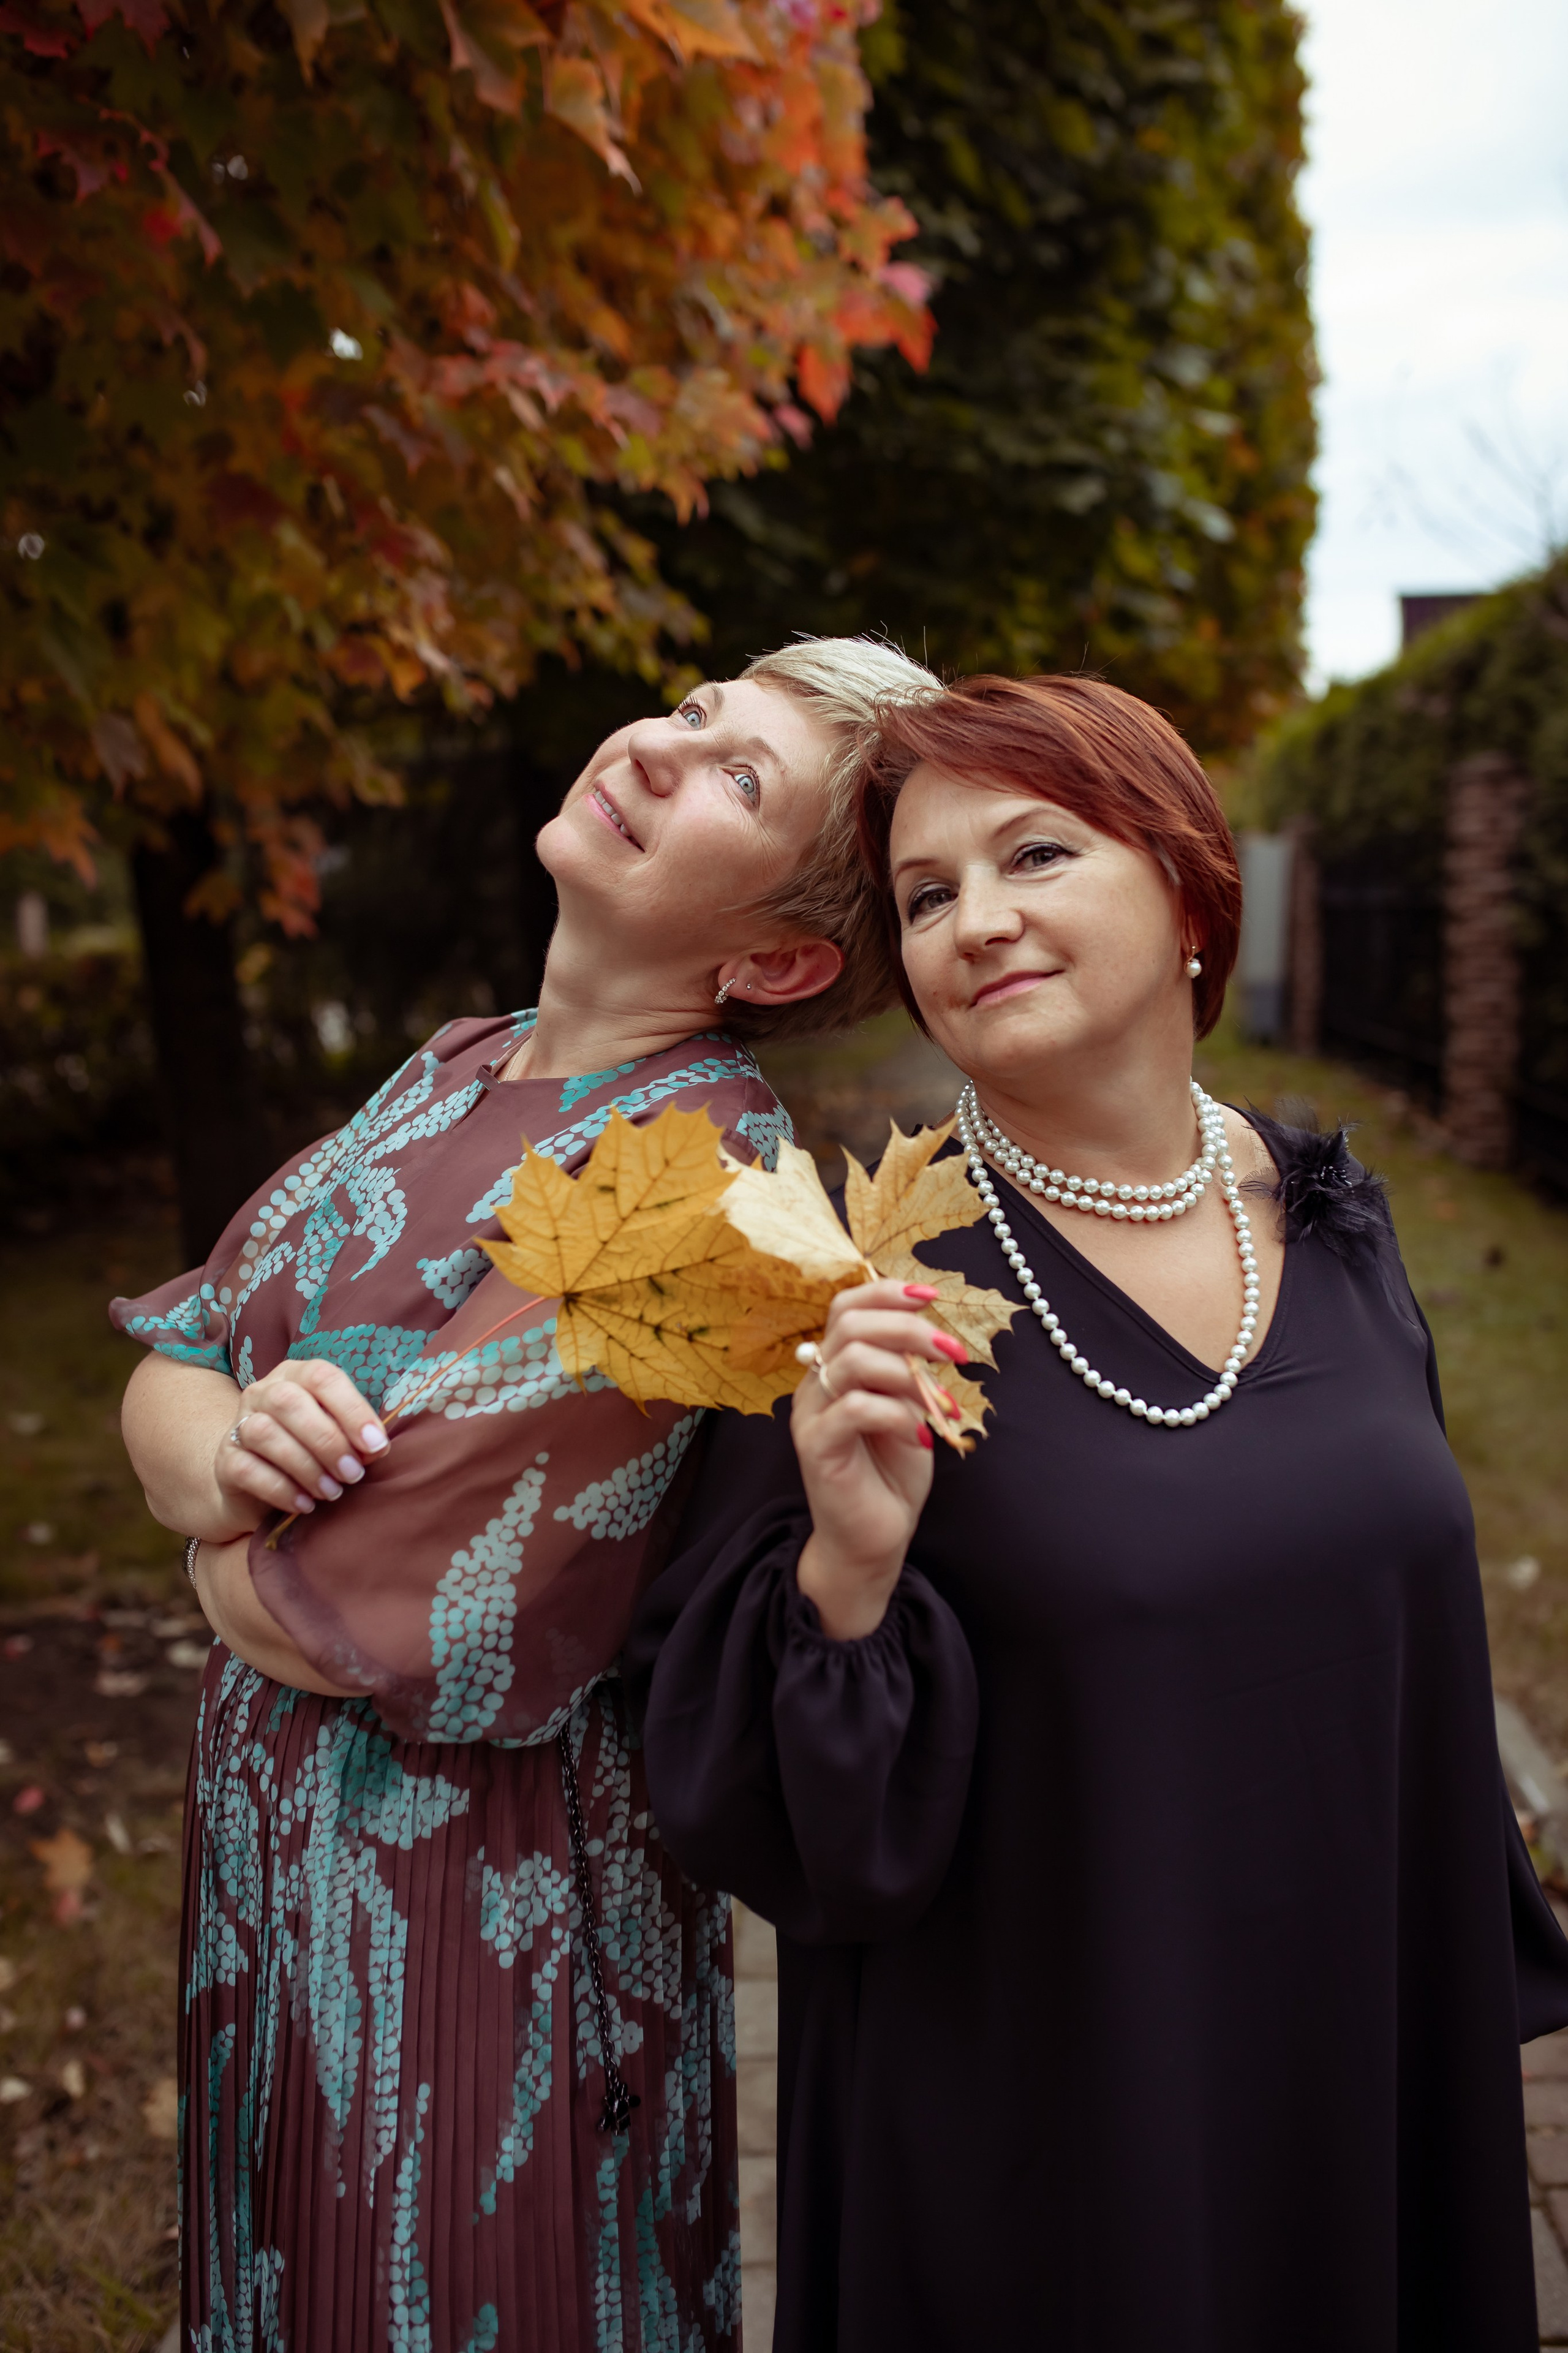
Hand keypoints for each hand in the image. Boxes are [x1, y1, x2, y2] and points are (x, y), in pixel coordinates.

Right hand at [214, 1360, 387, 1530]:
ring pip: (265, 1433)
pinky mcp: (225, 1460)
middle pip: (290, 1402)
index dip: (352, 1409)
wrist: (256, 1486)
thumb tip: (376, 1448)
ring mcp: (239, 1424)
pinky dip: (280, 1489)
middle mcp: (263, 1392)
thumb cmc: (309, 1452)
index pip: (322, 1378)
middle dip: (328, 1441)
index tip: (376, 1444)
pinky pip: (248, 1469)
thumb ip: (356, 1437)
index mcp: (296, 1376)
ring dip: (306, 1466)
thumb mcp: (336, 1439)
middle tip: (353, 1473)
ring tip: (331, 1492)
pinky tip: (304, 1504)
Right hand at [791, 1278, 966, 1640]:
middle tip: (953, 1352)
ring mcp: (811, 1415)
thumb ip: (909, 1371)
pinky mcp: (816, 1448)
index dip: (886, 1292)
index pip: (845, 1307)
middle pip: (849, 1324)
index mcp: (835, 1367)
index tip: (931, 1296)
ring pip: (851, 1361)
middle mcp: (816, 1384)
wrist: (872, 1540)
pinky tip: (921, 1434)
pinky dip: (897, 1413)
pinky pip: (855, 1409)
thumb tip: (934, 1334)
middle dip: (908, 1328)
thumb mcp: (908, 1409)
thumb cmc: (891, 1474)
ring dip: (908, 1372)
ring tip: (940, 1402)